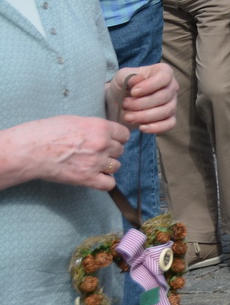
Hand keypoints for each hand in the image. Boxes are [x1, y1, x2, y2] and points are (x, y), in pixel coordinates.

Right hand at [9, 115, 131, 190]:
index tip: (110, 141)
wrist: (30, 150)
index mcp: (100, 127)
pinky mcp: (87, 178)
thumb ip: (95, 127)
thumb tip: (106, 133)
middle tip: (94, 153)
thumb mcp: (76, 121)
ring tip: (92, 164)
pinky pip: (109, 184)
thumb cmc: (47, 132)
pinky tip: (95, 178)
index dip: (117, 138)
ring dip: (107, 166)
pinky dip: (104, 182)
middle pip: (120, 150)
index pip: (125, 135)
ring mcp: (96, 162)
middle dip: (110, 152)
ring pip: (116, 166)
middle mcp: (102, 144)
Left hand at [111, 64, 177, 132]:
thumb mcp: (121, 77)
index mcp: (163, 72)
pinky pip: (170, 124)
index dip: (150, 86)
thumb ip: (128, 76)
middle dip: (142, 103)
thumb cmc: (123, 86)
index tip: (133, 92)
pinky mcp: (169, 118)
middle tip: (125, 105)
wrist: (118, 102)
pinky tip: (141, 127)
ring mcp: (172, 103)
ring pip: (166, 111)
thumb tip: (138, 79)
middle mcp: (172, 87)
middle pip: (164, 96)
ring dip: (145, 116)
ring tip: (128, 117)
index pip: (164, 77)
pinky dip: (156, 127)